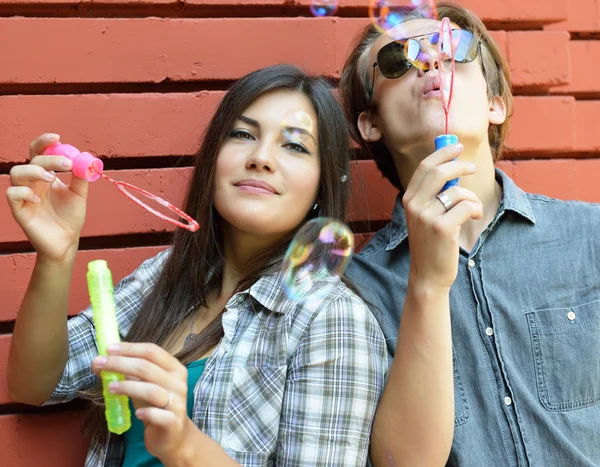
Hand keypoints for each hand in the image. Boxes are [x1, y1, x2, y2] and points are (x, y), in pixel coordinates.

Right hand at [5, 133, 88, 262]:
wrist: (67, 242)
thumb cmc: (71, 217)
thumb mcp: (80, 194)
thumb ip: (81, 177)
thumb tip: (86, 159)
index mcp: (46, 176)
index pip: (39, 153)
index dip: (44, 142)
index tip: (57, 137)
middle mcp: (33, 183)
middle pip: (32, 160)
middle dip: (49, 158)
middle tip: (67, 164)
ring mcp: (25, 196)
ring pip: (15, 173)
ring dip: (34, 171)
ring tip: (52, 179)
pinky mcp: (19, 210)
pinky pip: (11, 194)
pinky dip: (24, 192)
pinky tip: (38, 200)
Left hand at [92, 342, 194, 463]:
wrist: (174, 436)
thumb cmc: (156, 406)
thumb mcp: (144, 386)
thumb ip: (128, 375)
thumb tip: (100, 363)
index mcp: (174, 368)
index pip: (152, 351)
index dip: (129, 348)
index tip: (108, 349)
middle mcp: (178, 383)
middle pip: (147, 368)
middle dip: (120, 363)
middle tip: (100, 364)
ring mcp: (177, 402)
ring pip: (151, 390)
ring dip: (127, 387)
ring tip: (109, 388)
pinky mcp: (173, 422)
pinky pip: (159, 415)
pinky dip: (146, 413)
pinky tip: (136, 413)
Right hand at [402, 144, 482, 290]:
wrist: (427, 274)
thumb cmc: (431, 243)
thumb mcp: (424, 216)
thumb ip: (432, 194)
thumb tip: (452, 168)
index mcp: (408, 199)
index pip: (425, 167)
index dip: (442, 153)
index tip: (457, 146)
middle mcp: (414, 205)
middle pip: (439, 171)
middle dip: (459, 164)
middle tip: (471, 167)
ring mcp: (427, 216)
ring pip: (458, 191)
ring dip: (471, 198)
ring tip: (471, 210)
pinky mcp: (442, 228)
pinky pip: (467, 206)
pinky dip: (475, 209)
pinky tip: (472, 218)